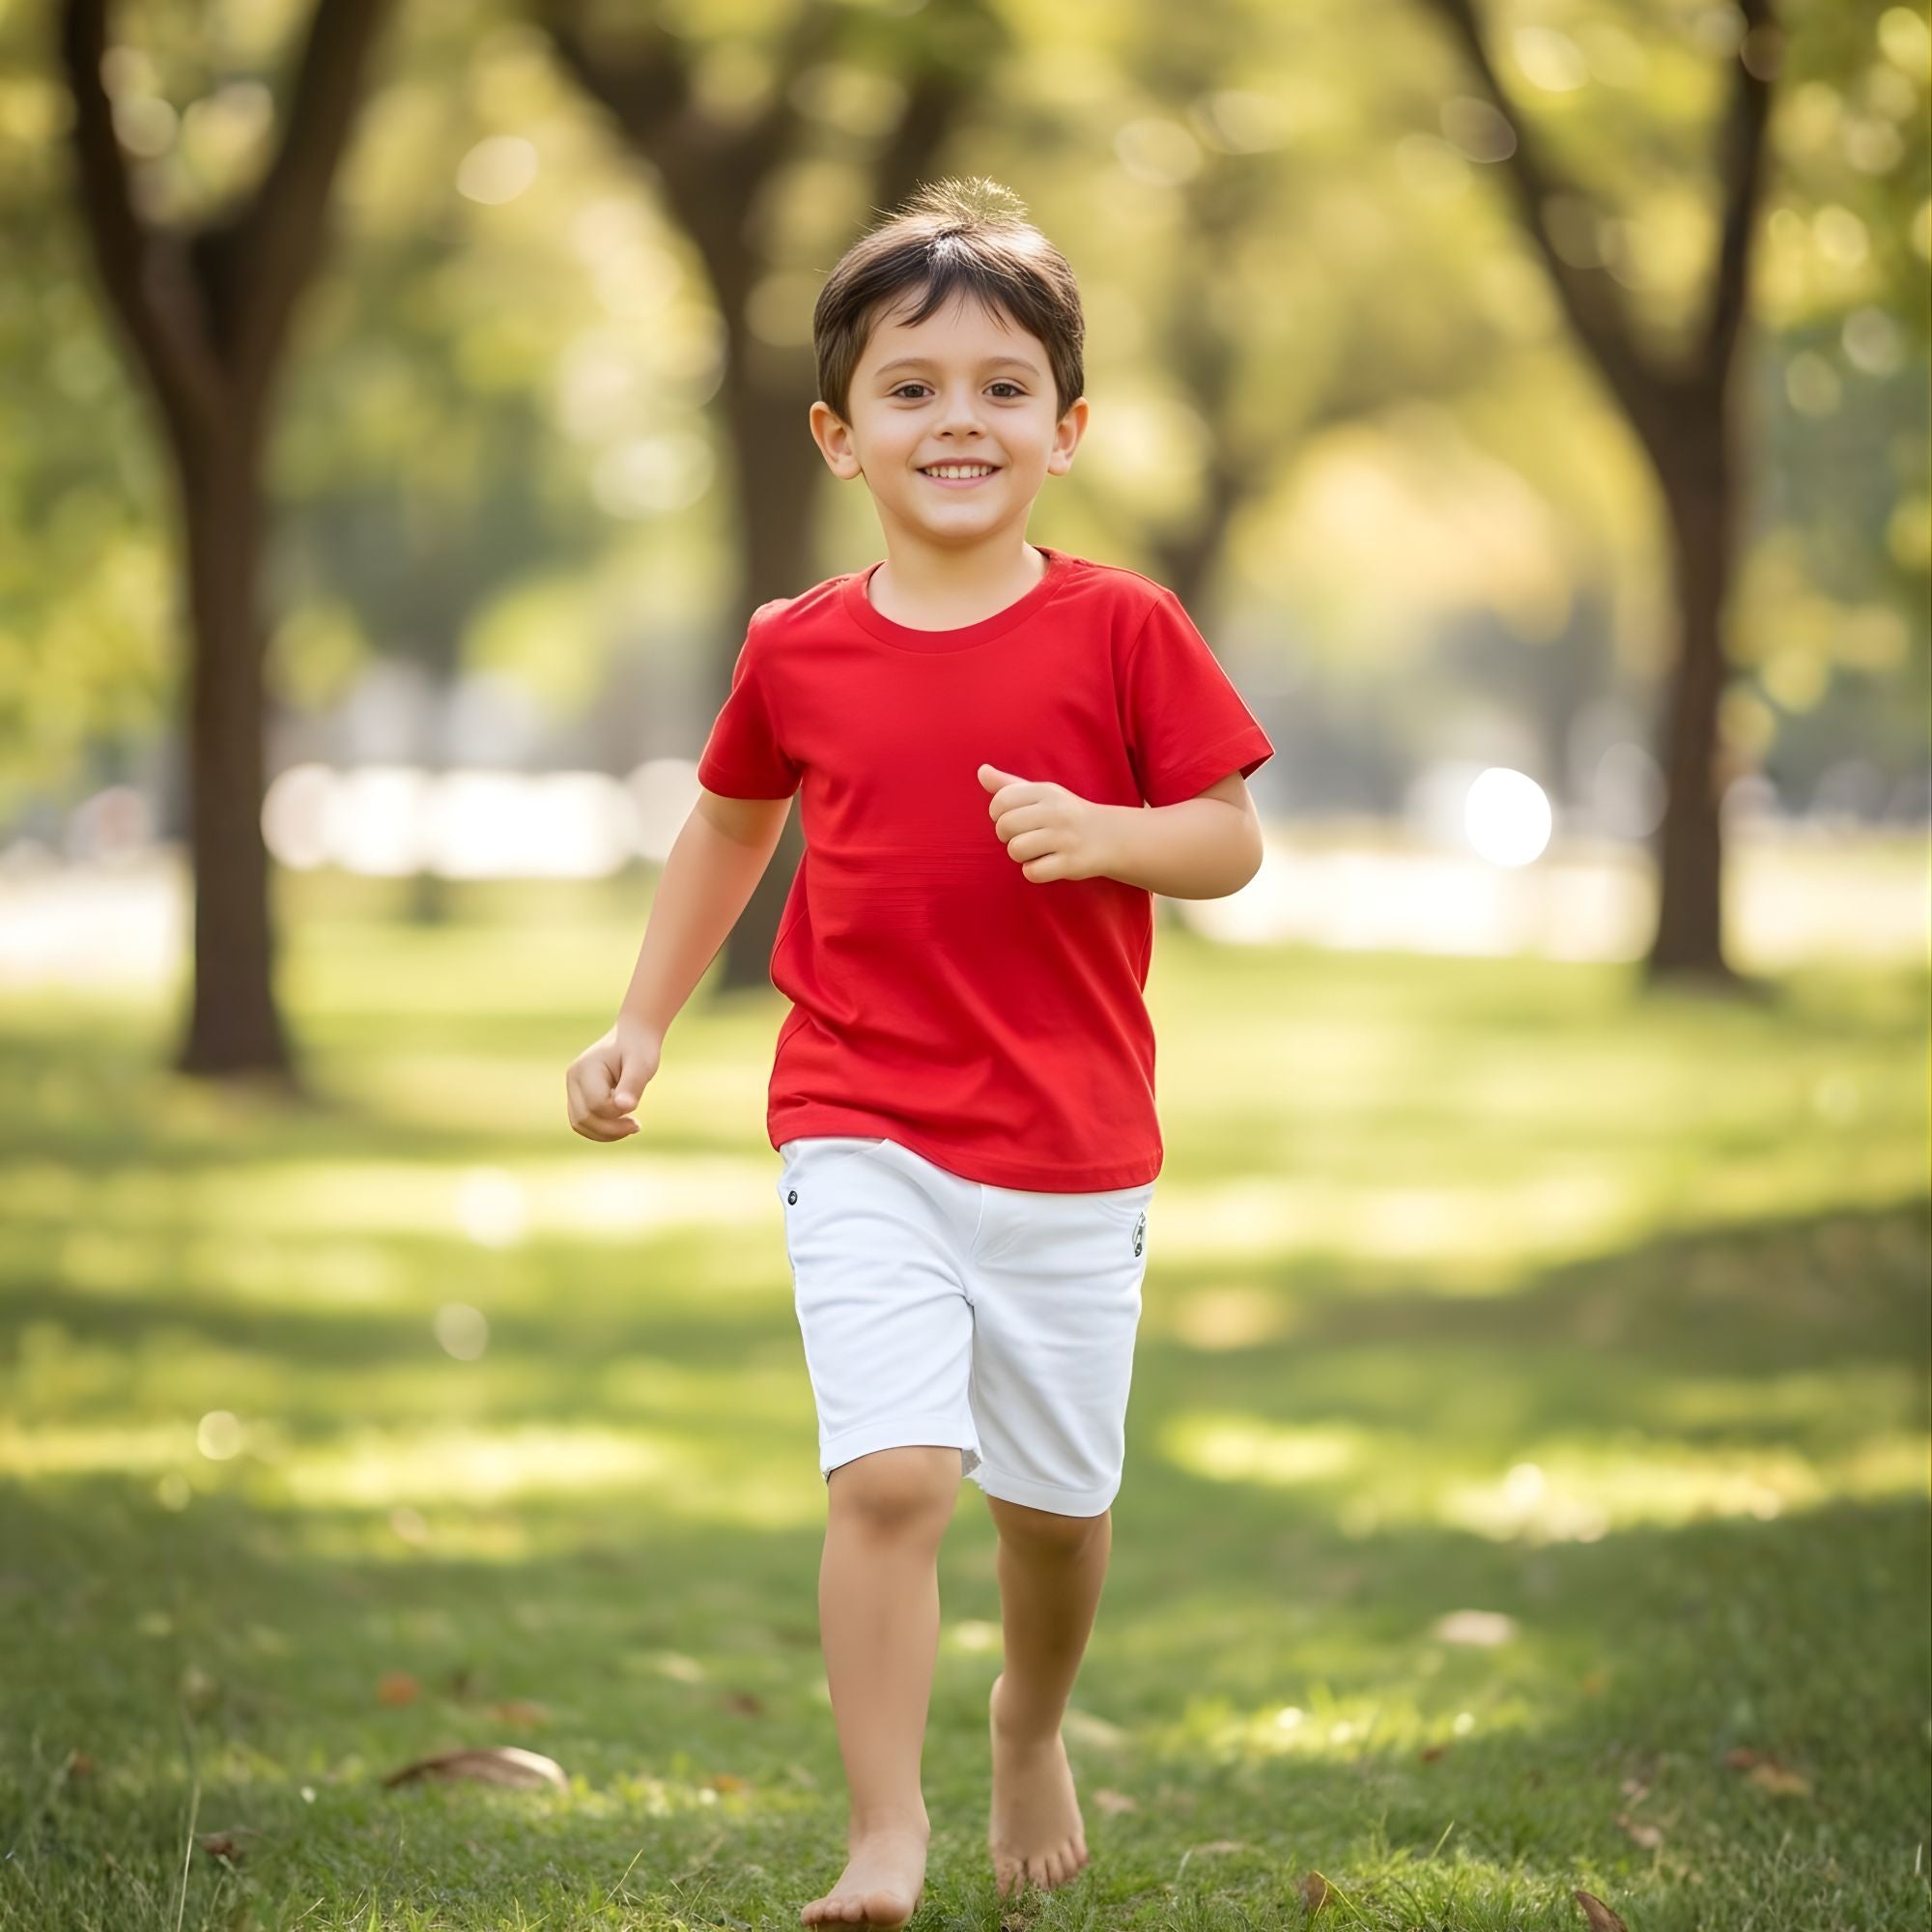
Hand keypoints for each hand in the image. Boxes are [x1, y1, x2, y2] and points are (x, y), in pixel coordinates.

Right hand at [566, 1013, 661, 1141]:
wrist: (633, 1036)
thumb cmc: (639, 1048)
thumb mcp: (642, 1064)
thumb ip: (632, 1085)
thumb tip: (625, 1107)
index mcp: (585, 1069)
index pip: (596, 1105)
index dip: (617, 1112)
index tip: (635, 1105)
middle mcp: (572, 1079)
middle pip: (583, 1119)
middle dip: (611, 1129)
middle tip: (637, 1126)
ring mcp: (572, 1088)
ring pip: (580, 1124)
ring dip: (606, 1132)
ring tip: (630, 1126)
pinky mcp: (578, 1097)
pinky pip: (584, 1122)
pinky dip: (602, 1129)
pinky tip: (622, 1124)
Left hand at [978, 763, 1112, 882]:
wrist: (1108, 837)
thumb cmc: (1064, 814)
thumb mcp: (1041, 794)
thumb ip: (1009, 785)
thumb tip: (981, 771)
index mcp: (1046, 791)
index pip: (1001, 801)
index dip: (998, 814)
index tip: (1011, 819)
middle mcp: (1056, 811)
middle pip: (1004, 827)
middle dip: (1007, 836)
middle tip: (1024, 836)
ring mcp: (1065, 838)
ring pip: (1016, 850)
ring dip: (1020, 855)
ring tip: (1035, 851)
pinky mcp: (1071, 863)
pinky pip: (1032, 872)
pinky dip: (1034, 872)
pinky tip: (1046, 864)